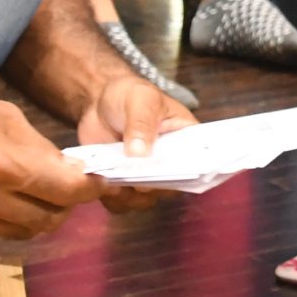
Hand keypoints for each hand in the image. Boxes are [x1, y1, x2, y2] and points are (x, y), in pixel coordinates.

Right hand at [0, 88, 105, 239]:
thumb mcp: (4, 116)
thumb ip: (38, 147)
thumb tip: (65, 168)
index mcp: (7, 165)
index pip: (67, 191)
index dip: (89, 189)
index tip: (98, 181)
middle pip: (52, 218)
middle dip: (68, 205)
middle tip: (70, 188)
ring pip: (29, 231)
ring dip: (44, 215)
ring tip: (42, 194)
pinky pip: (3, 232)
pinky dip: (17, 220)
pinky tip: (12, 200)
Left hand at [77, 73, 200, 211]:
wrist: (100, 103)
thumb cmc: (129, 94)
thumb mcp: (140, 99)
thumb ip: (141, 123)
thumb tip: (140, 154)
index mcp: (186, 140)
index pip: (196, 162)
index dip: (186, 171)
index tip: (167, 171)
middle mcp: (171, 164)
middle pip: (170, 187)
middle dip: (152, 186)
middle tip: (135, 177)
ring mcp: (147, 176)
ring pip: (146, 200)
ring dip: (130, 195)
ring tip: (114, 179)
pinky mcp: (125, 184)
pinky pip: (122, 202)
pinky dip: (112, 197)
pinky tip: (101, 180)